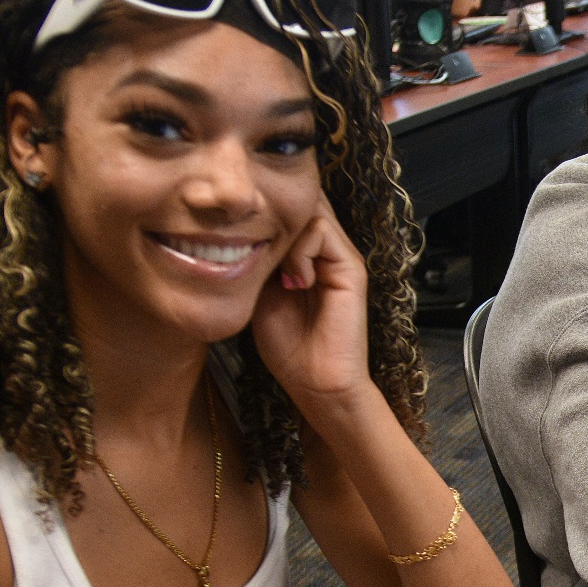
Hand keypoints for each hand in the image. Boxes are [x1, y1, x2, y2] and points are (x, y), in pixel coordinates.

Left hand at [249, 211, 373, 416]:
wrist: (315, 383)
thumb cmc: (287, 347)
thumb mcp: (259, 293)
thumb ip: (256, 260)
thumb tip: (236, 229)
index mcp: (305, 255)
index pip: (287, 211)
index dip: (262, 213)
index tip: (239, 236)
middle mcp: (325, 250)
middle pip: (300, 203)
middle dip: (272, 217)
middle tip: (254, 247)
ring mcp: (340, 256)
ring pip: (309, 211)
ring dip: (284, 236)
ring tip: (278, 274)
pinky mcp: (351, 267)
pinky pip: (322, 232)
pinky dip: (300, 251)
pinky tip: (294, 281)